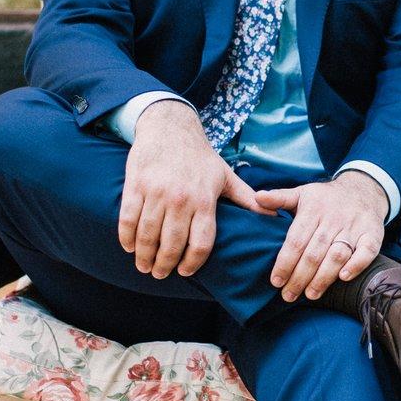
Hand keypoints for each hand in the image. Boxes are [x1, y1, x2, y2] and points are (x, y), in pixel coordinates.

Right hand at [118, 100, 264, 279]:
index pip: (201, 243)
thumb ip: (247, 199)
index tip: (185, 272)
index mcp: (205, 200)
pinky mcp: (136, 185)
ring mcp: (156, 192)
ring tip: (144, 266)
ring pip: (148, 235)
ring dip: (144, 256)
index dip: (192, 263)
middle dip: (164, 265)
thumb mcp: (226, 176)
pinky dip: (127, 237)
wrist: (171, 126)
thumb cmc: (201, 156)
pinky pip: (128, 218)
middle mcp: (181, 199)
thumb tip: (273, 217)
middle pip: (172, 244)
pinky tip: (130, 247)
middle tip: (159, 273)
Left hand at [255, 170, 386, 301]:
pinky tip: (344, 278)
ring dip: (324, 277)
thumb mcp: (302, 193)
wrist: (363, 189)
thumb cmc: (326, 198)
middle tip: (288, 295)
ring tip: (310, 294)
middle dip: (300, 277)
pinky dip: (357, 264)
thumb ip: (279, 198)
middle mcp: (333, 218)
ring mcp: (354, 226)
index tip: (276, 281)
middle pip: (314, 252)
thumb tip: (257, 198)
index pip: (296, 240)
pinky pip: (367, 251)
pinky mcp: (372, 234)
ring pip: (337, 254)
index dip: (285, 262)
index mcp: (313, 209)